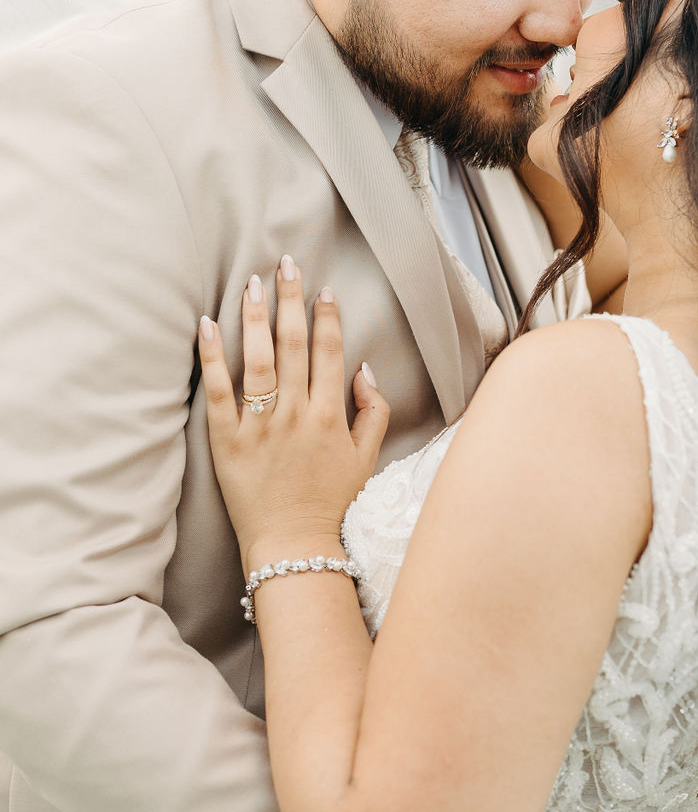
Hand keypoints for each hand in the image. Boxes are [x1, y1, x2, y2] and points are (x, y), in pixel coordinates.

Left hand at [197, 258, 389, 566]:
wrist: (294, 547)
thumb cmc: (331, 504)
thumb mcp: (366, 458)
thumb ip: (374, 410)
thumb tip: (364, 368)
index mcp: (332, 415)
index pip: (330, 352)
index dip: (327, 316)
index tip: (322, 289)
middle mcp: (298, 414)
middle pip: (295, 344)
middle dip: (290, 299)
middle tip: (285, 264)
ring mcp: (262, 426)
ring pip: (259, 359)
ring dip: (255, 316)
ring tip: (252, 282)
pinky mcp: (228, 441)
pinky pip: (219, 391)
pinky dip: (213, 355)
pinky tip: (208, 324)